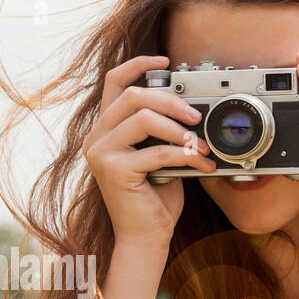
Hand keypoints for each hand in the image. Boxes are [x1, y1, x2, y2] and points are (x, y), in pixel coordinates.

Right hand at [81, 55, 215, 249]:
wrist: (146, 238)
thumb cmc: (154, 198)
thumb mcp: (159, 154)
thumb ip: (163, 129)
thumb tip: (192, 106)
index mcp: (106, 129)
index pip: (113, 82)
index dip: (138, 64)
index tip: (165, 60)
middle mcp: (96, 138)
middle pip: (133, 95)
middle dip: (171, 100)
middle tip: (196, 117)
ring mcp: (100, 153)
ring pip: (142, 117)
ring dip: (179, 129)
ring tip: (201, 144)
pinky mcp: (113, 171)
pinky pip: (156, 151)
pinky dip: (186, 156)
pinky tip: (202, 165)